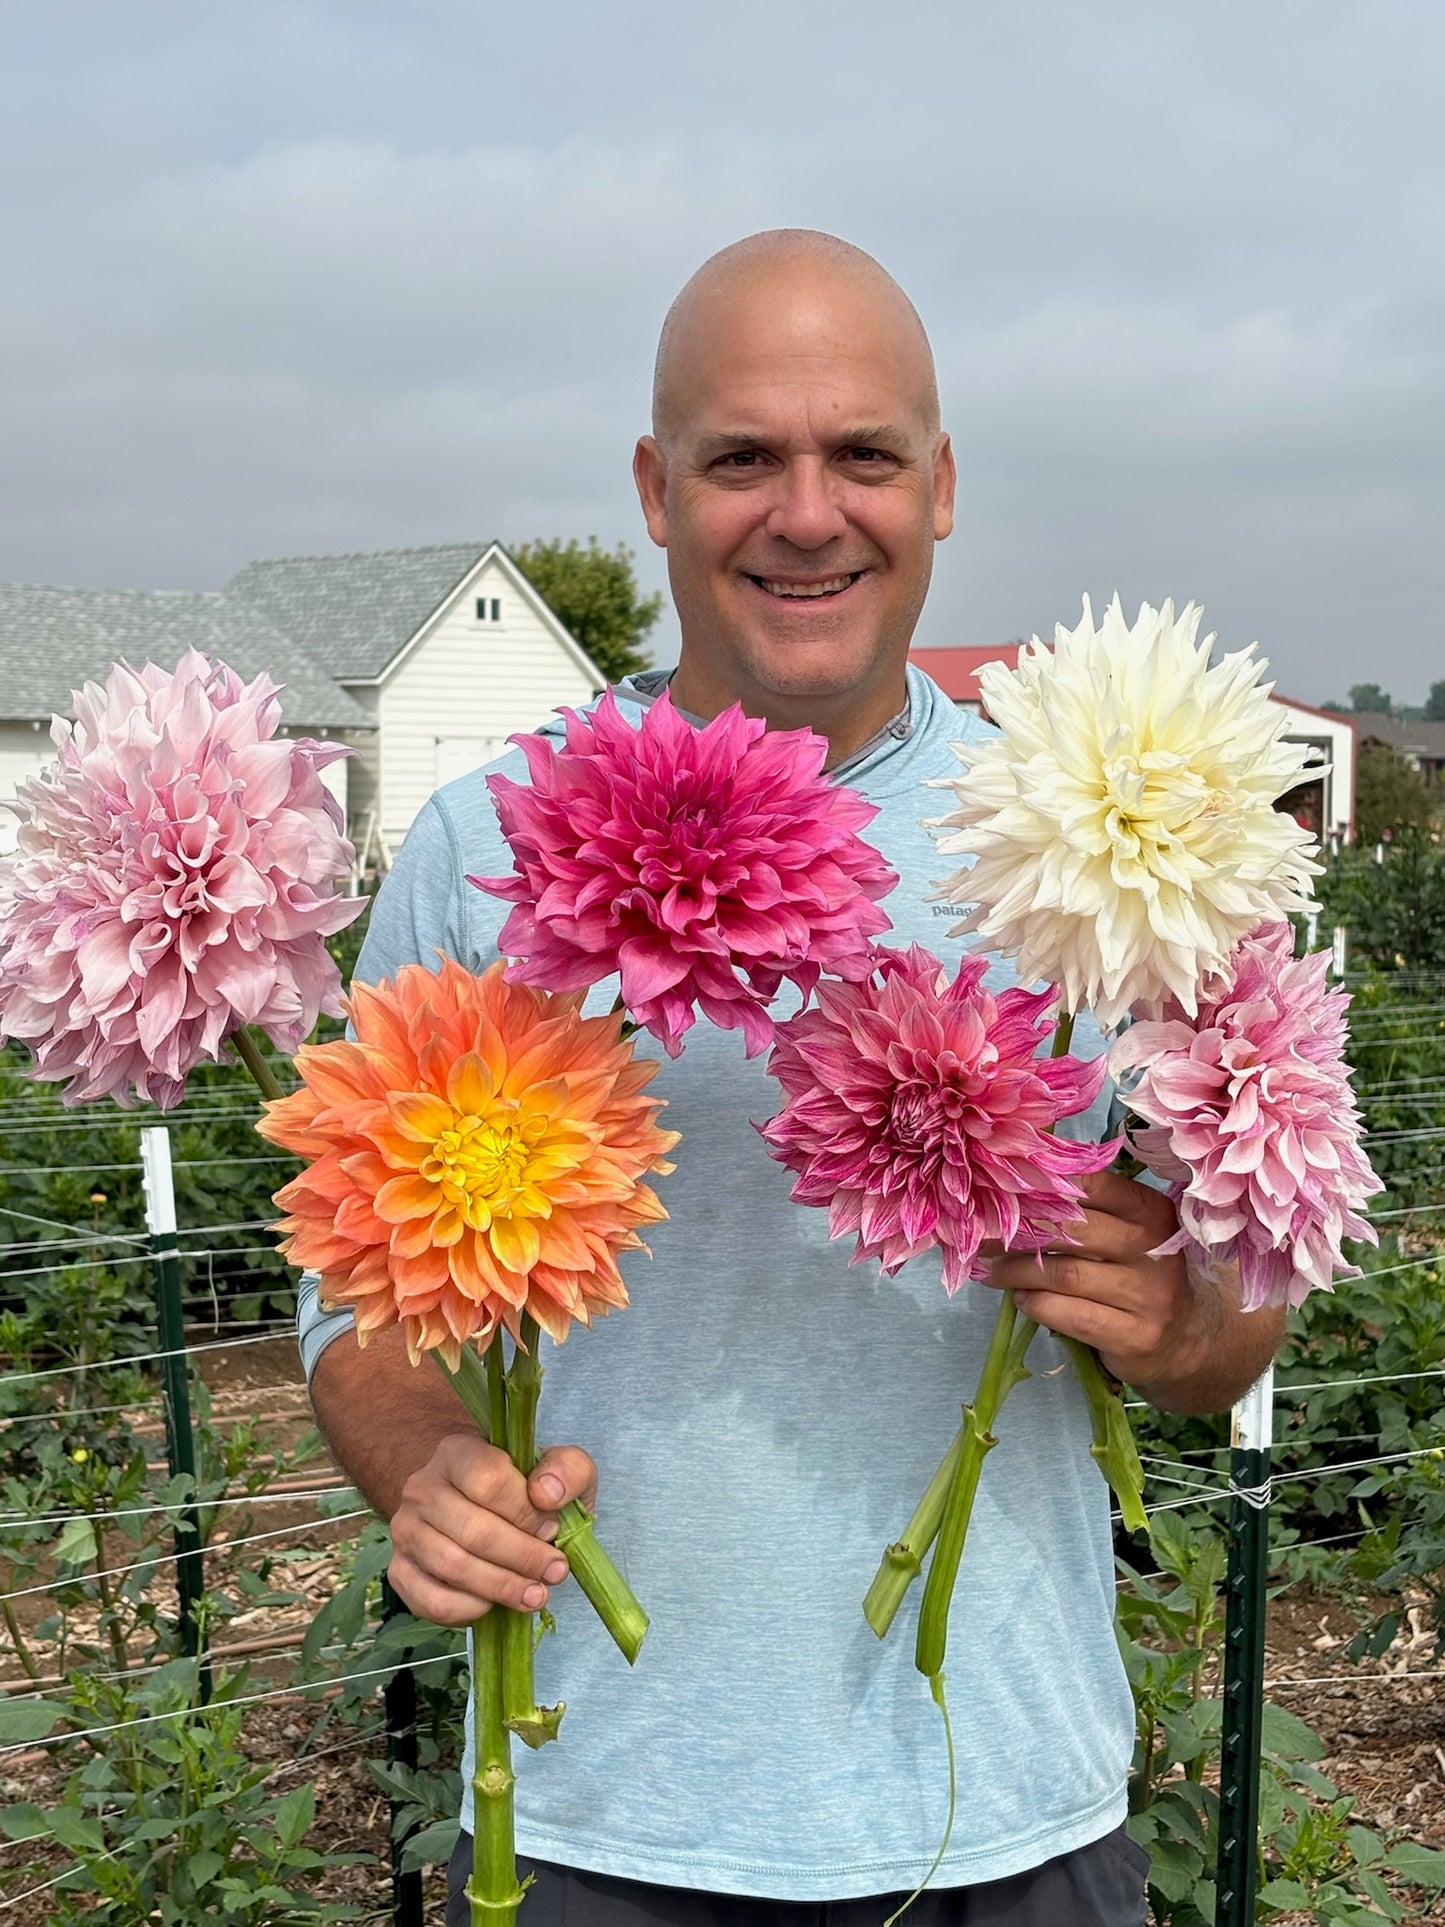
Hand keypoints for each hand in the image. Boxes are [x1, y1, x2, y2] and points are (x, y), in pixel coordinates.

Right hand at [386, 1431, 597, 1625]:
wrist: (477, 1505)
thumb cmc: (523, 1488)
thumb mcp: (557, 1467)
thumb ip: (567, 1469)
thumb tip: (547, 1494)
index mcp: (457, 1452)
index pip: (488, 1480)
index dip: (526, 1512)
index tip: (552, 1529)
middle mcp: (422, 1488)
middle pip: (473, 1531)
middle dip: (522, 1558)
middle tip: (554, 1572)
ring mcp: (406, 1530)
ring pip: (452, 1568)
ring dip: (501, 1587)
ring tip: (535, 1594)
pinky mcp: (400, 1570)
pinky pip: (433, 1601)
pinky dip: (470, 1609)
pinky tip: (496, 1604)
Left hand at [985, 1168, 1210, 1389]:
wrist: (1186, 1338)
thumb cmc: (1138, 1274)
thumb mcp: (1127, 1233)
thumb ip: (1084, 1210)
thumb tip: (1010, 1191)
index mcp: (1150, 1211)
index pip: (1091, 1184)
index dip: (1039, 1186)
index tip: (1000, 1193)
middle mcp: (1154, 1248)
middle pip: (1073, 1229)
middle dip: (1018, 1231)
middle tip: (982, 1237)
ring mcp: (1149, 1295)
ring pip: (1065, 1274)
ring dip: (1017, 1272)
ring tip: (992, 1271)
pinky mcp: (1136, 1336)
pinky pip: (1072, 1315)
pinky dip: (1038, 1305)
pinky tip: (1022, 1300)